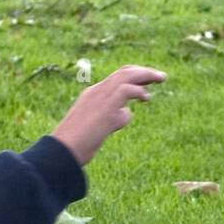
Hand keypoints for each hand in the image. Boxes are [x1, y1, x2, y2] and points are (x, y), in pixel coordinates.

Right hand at [51, 64, 165, 166]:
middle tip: (159, 76)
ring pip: (126, 75)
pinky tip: (145, 98)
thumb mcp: (99, 129)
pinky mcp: (105, 105)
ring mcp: (100, 96)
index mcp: (92, 96)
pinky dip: (138, 91)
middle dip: (143, 72)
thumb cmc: (76, 146)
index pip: (115, 79)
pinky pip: (127, 89)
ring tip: (160, 78)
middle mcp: (96, 91)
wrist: (63, 151)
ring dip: (146, 75)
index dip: (133, 78)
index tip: (145, 83)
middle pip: (123, 72)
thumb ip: (113, 119)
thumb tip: (126, 113)